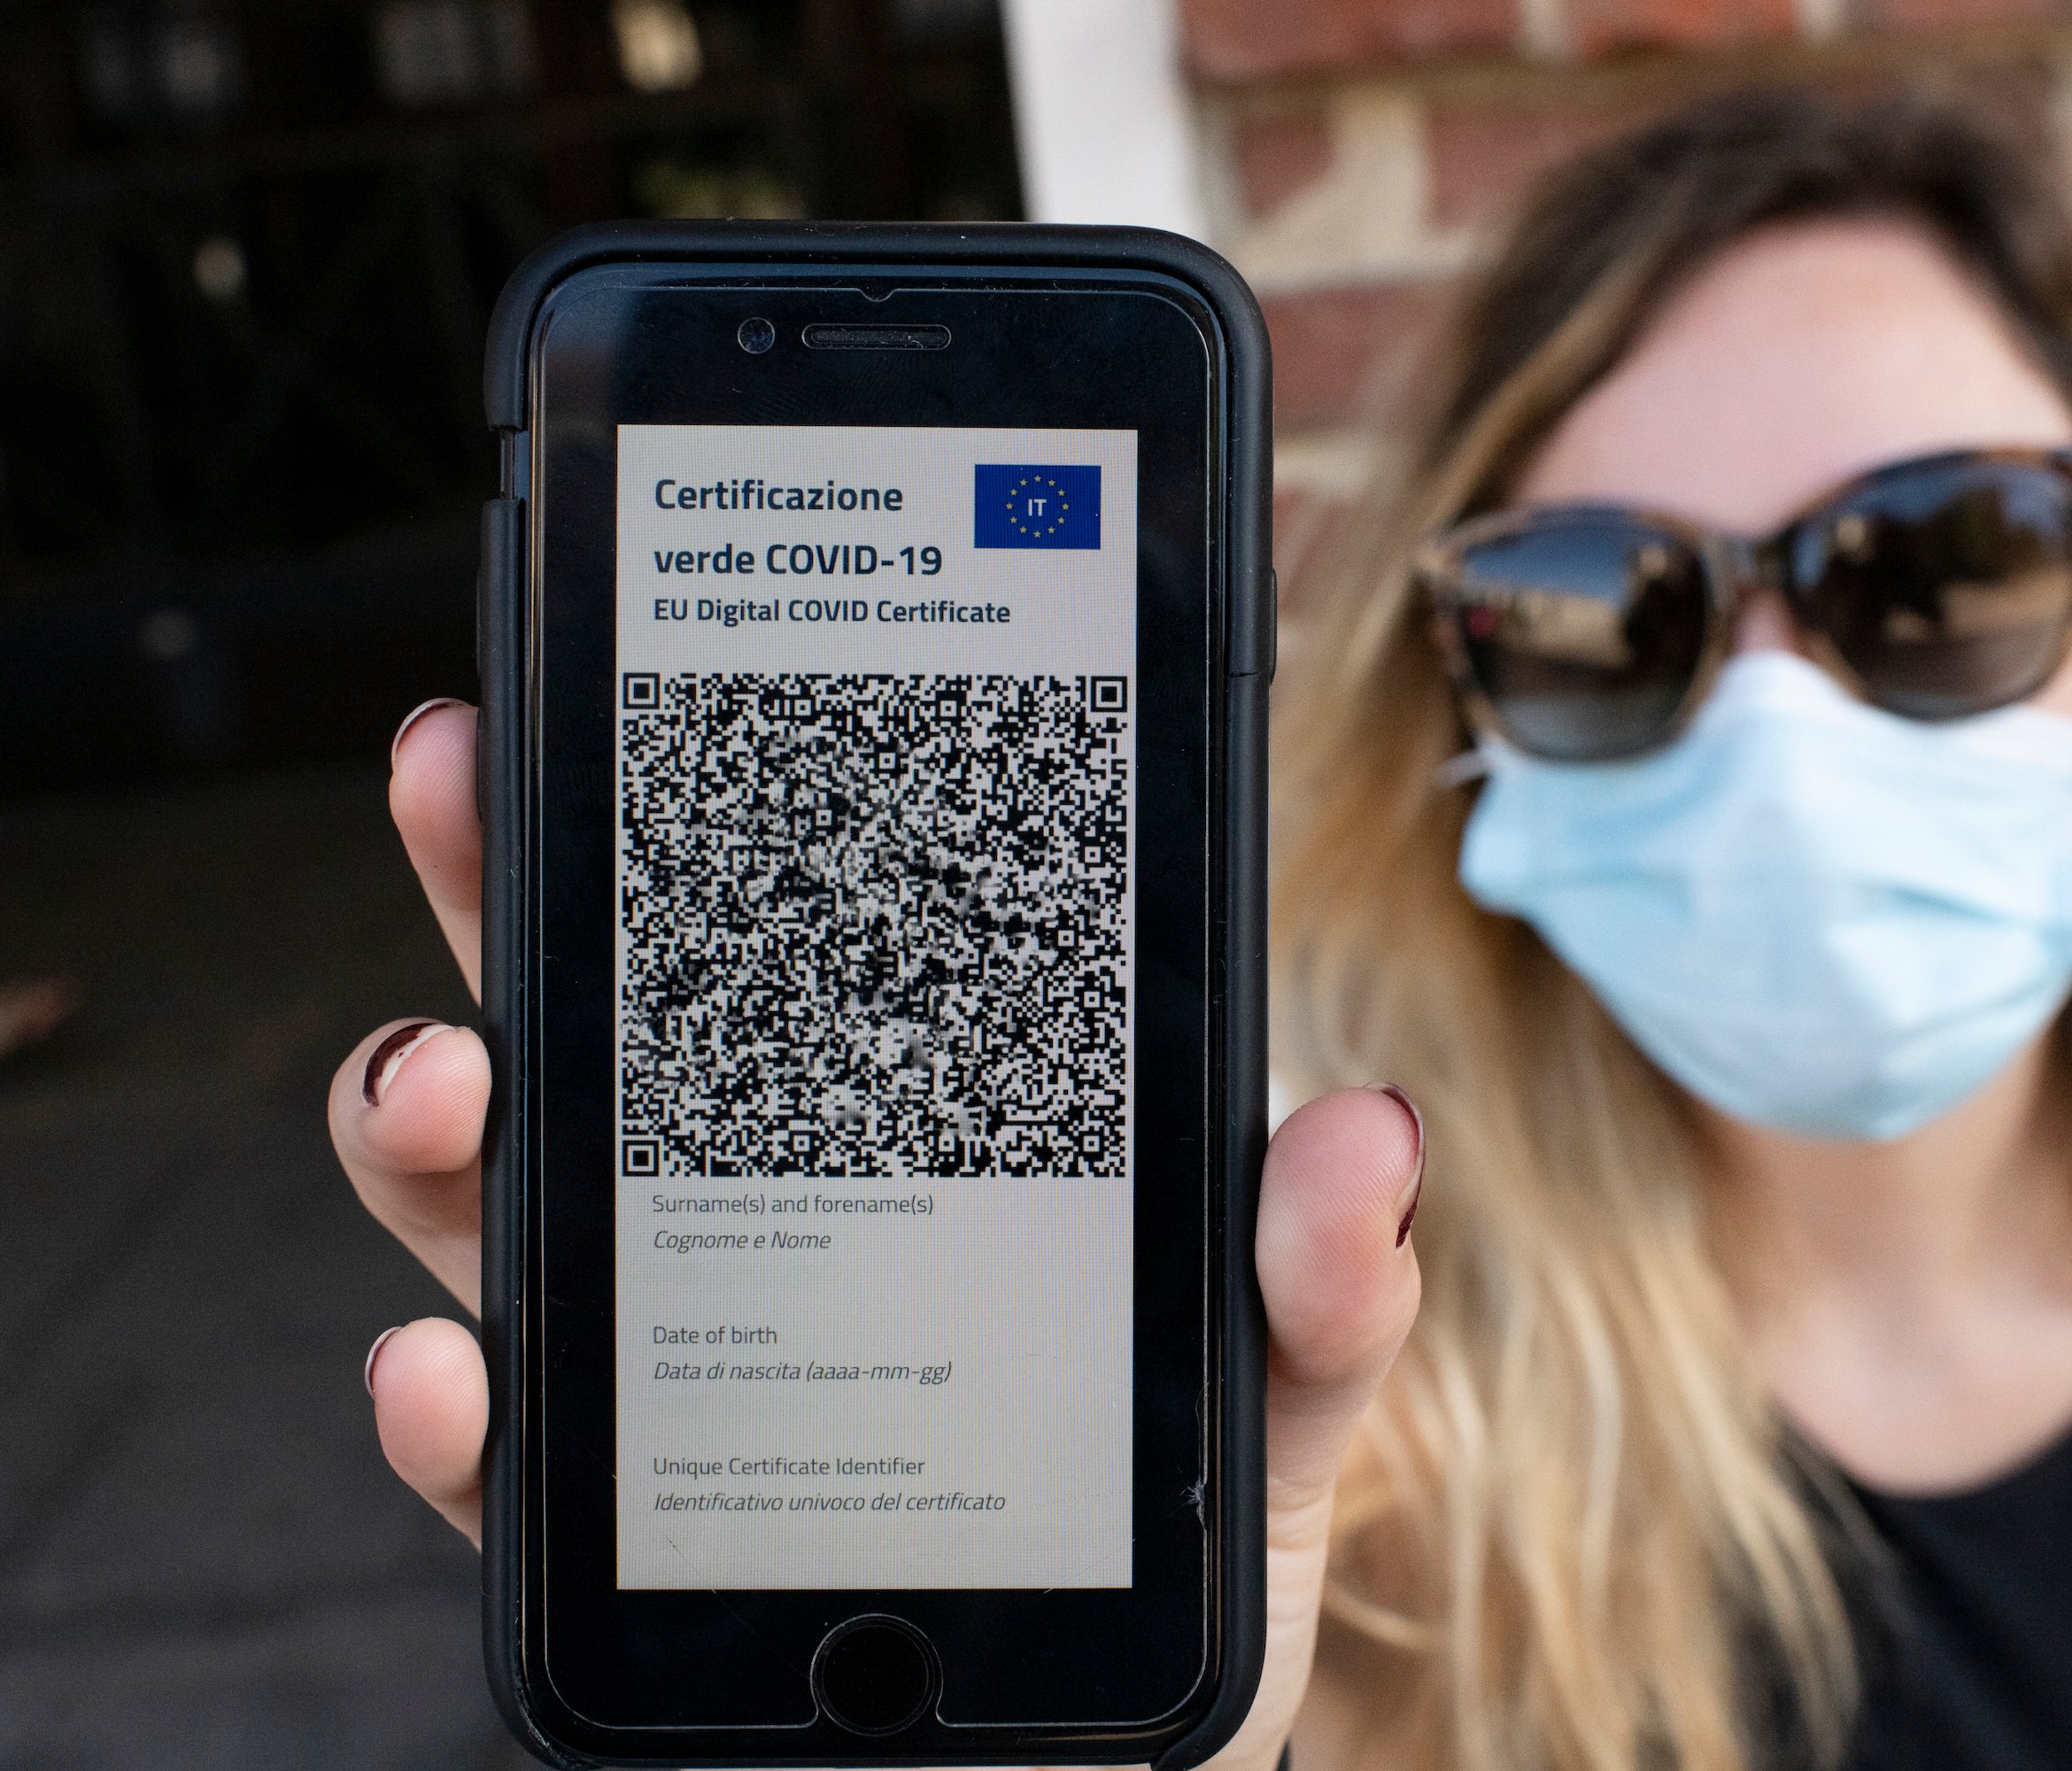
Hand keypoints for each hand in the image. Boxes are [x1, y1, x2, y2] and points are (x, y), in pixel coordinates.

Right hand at [327, 698, 1423, 1769]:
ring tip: (449, 1079)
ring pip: (501, 1210)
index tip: (656, 688)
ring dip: (434, 1123)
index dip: (718, 820)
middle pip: (603, 1030)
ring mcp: (673, 1371)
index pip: (801, 958)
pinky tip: (448, 1370)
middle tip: (469, 781)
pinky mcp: (624, 1533)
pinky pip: (500, 1458)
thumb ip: (1317, 1285)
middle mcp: (758, 1225)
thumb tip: (1362, 1134)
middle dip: (509, 891)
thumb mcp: (1281, 1404)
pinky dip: (448, 1409)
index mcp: (908, 1142)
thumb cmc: (1181, 1558)